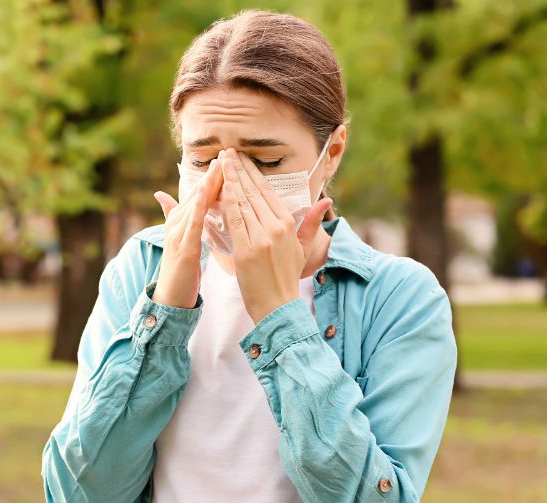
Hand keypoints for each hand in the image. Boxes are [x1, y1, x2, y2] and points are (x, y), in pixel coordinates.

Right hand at [150, 157, 223, 307]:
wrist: (171, 295)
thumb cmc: (181, 268)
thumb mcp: (182, 238)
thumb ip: (175, 215)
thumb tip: (160, 195)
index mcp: (180, 219)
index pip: (200, 193)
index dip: (213, 176)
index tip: (227, 159)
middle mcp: (177, 223)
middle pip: (198, 194)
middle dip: (212, 175)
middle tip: (225, 155)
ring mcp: (179, 235)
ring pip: (195, 205)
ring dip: (206, 187)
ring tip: (217, 169)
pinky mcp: (184, 249)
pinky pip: (193, 226)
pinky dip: (199, 211)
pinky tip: (207, 200)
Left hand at [219, 147, 333, 323]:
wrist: (278, 306)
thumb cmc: (286, 278)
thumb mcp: (303, 248)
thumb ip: (311, 223)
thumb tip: (326, 203)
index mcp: (288, 224)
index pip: (267, 191)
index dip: (253, 173)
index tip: (241, 158)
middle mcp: (276, 227)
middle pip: (254, 192)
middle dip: (240, 169)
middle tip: (227, 152)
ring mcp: (261, 238)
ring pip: (243, 202)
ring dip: (231, 179)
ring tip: (221, 162)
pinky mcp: (247, 249)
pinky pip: (235, 220)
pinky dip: (227, 202)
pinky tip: (220, 187)